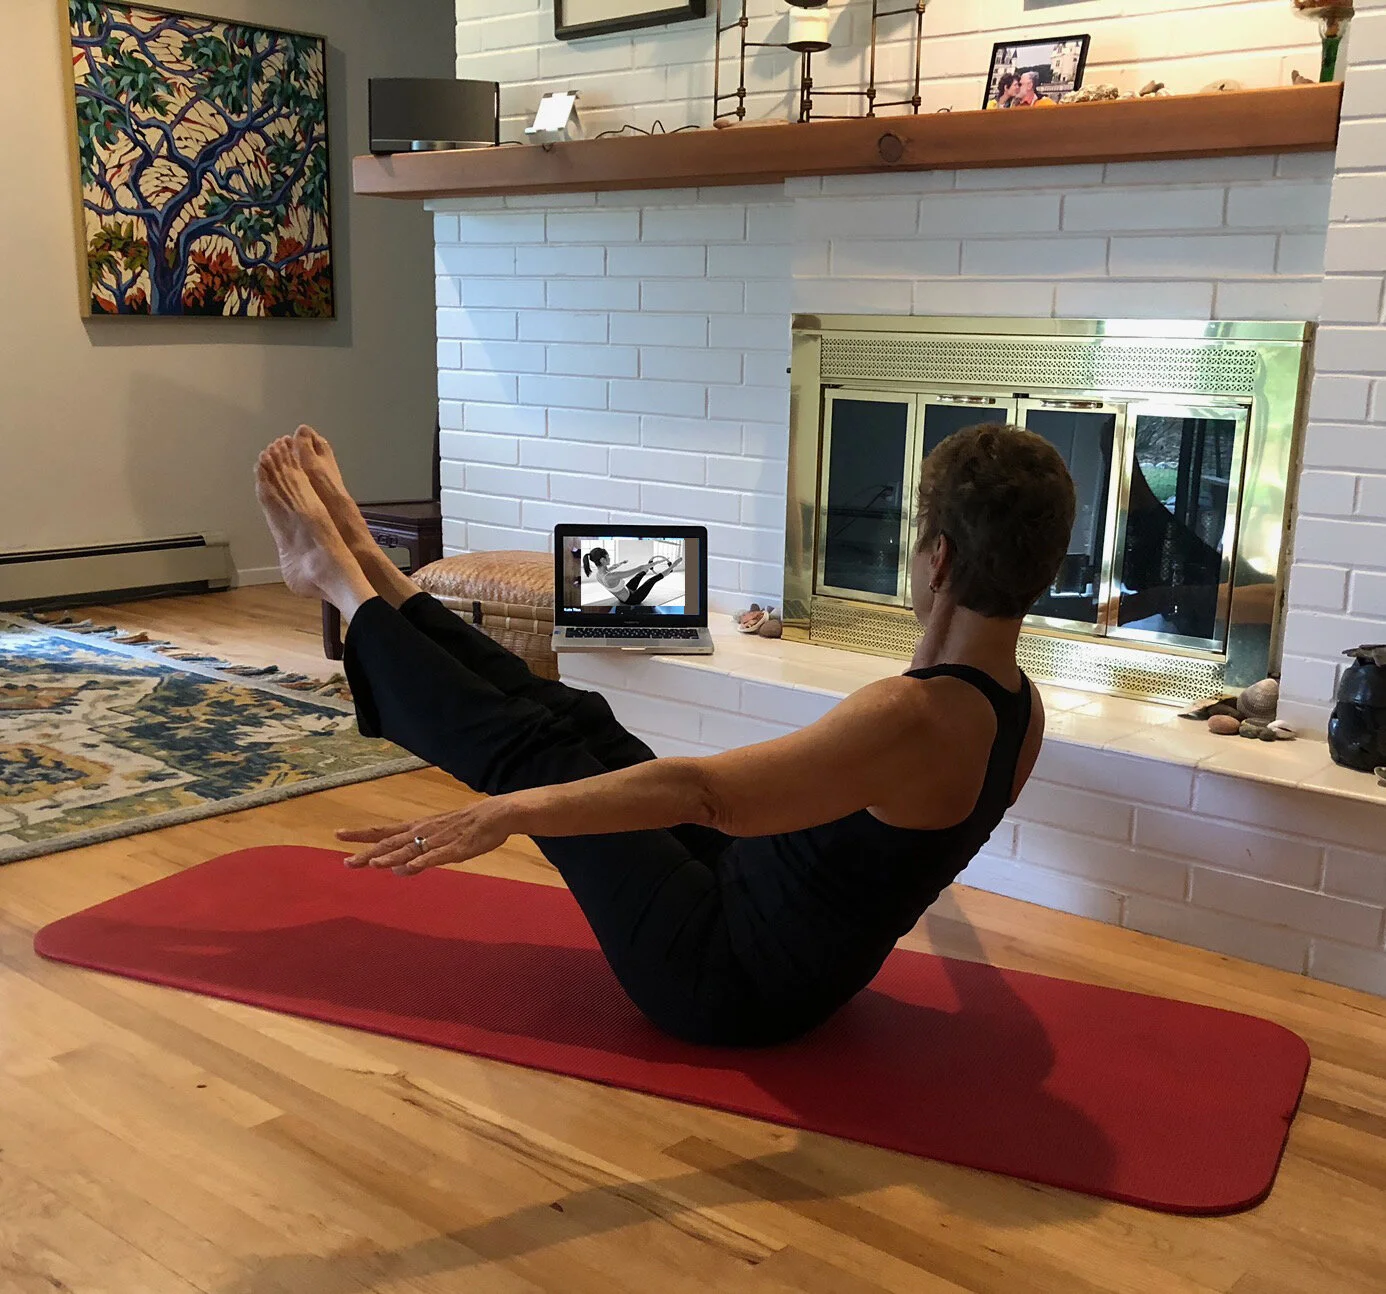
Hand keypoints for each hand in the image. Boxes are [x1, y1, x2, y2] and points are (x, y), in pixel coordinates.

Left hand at [336, 800, 512, 875]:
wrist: (495, 814)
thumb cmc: (466, 826)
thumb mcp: (437, 840)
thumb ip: (415, 856)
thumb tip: (395, 870)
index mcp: (417, 828)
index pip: (384, 831)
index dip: (361, 834)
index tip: (338, 834)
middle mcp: (423, 832)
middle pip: (391, 843)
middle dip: (368, 852)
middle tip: (346, 861)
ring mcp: (438, 840)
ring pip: (410, 849)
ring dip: (390, 857)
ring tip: (372, 865)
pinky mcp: (456, 849)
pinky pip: (436, 856)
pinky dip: (422, 861)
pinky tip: (409, 867)